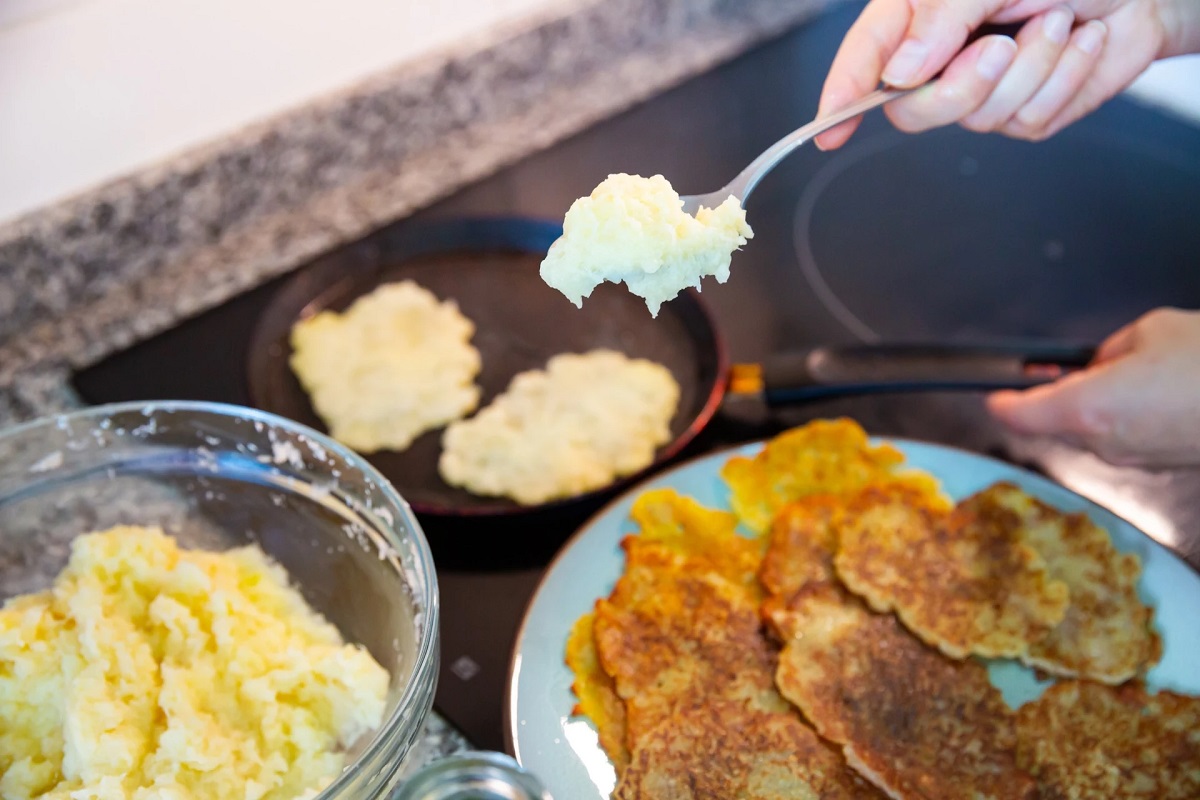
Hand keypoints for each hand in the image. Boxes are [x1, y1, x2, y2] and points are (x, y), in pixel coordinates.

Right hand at [815, 0, 1199, 148]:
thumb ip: (941, 18)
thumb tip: (901, 69)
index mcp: (919, 17)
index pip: (865, 60)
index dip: (841, 96)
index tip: (828, 131)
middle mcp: (943, 57)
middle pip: (912, 109)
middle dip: (961, 85)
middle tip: (1000, 47)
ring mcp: (982, 90)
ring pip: (977, 117)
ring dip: (1031, 69)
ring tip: (1057, 21)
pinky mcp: (1024, 113)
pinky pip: (1027, 121)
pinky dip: (1062, 80)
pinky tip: (1079, 45)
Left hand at [986, 308, 1199, 468]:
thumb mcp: (1149, 332)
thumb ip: (1109, 349)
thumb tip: (1099, 361)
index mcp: (1088, 407)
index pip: (1021, 414)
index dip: (1003, 402)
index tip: (994, 394)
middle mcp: (1103, 441)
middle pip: (1054, 422)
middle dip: (1057, 394)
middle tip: (1061, 369)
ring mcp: (1130, 458)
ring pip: (1090, 430)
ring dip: (1095, 405)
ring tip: (1129, 373)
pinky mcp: (1156, 464)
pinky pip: (1123, 438)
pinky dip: (1124, 418)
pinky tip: (1151, 394)